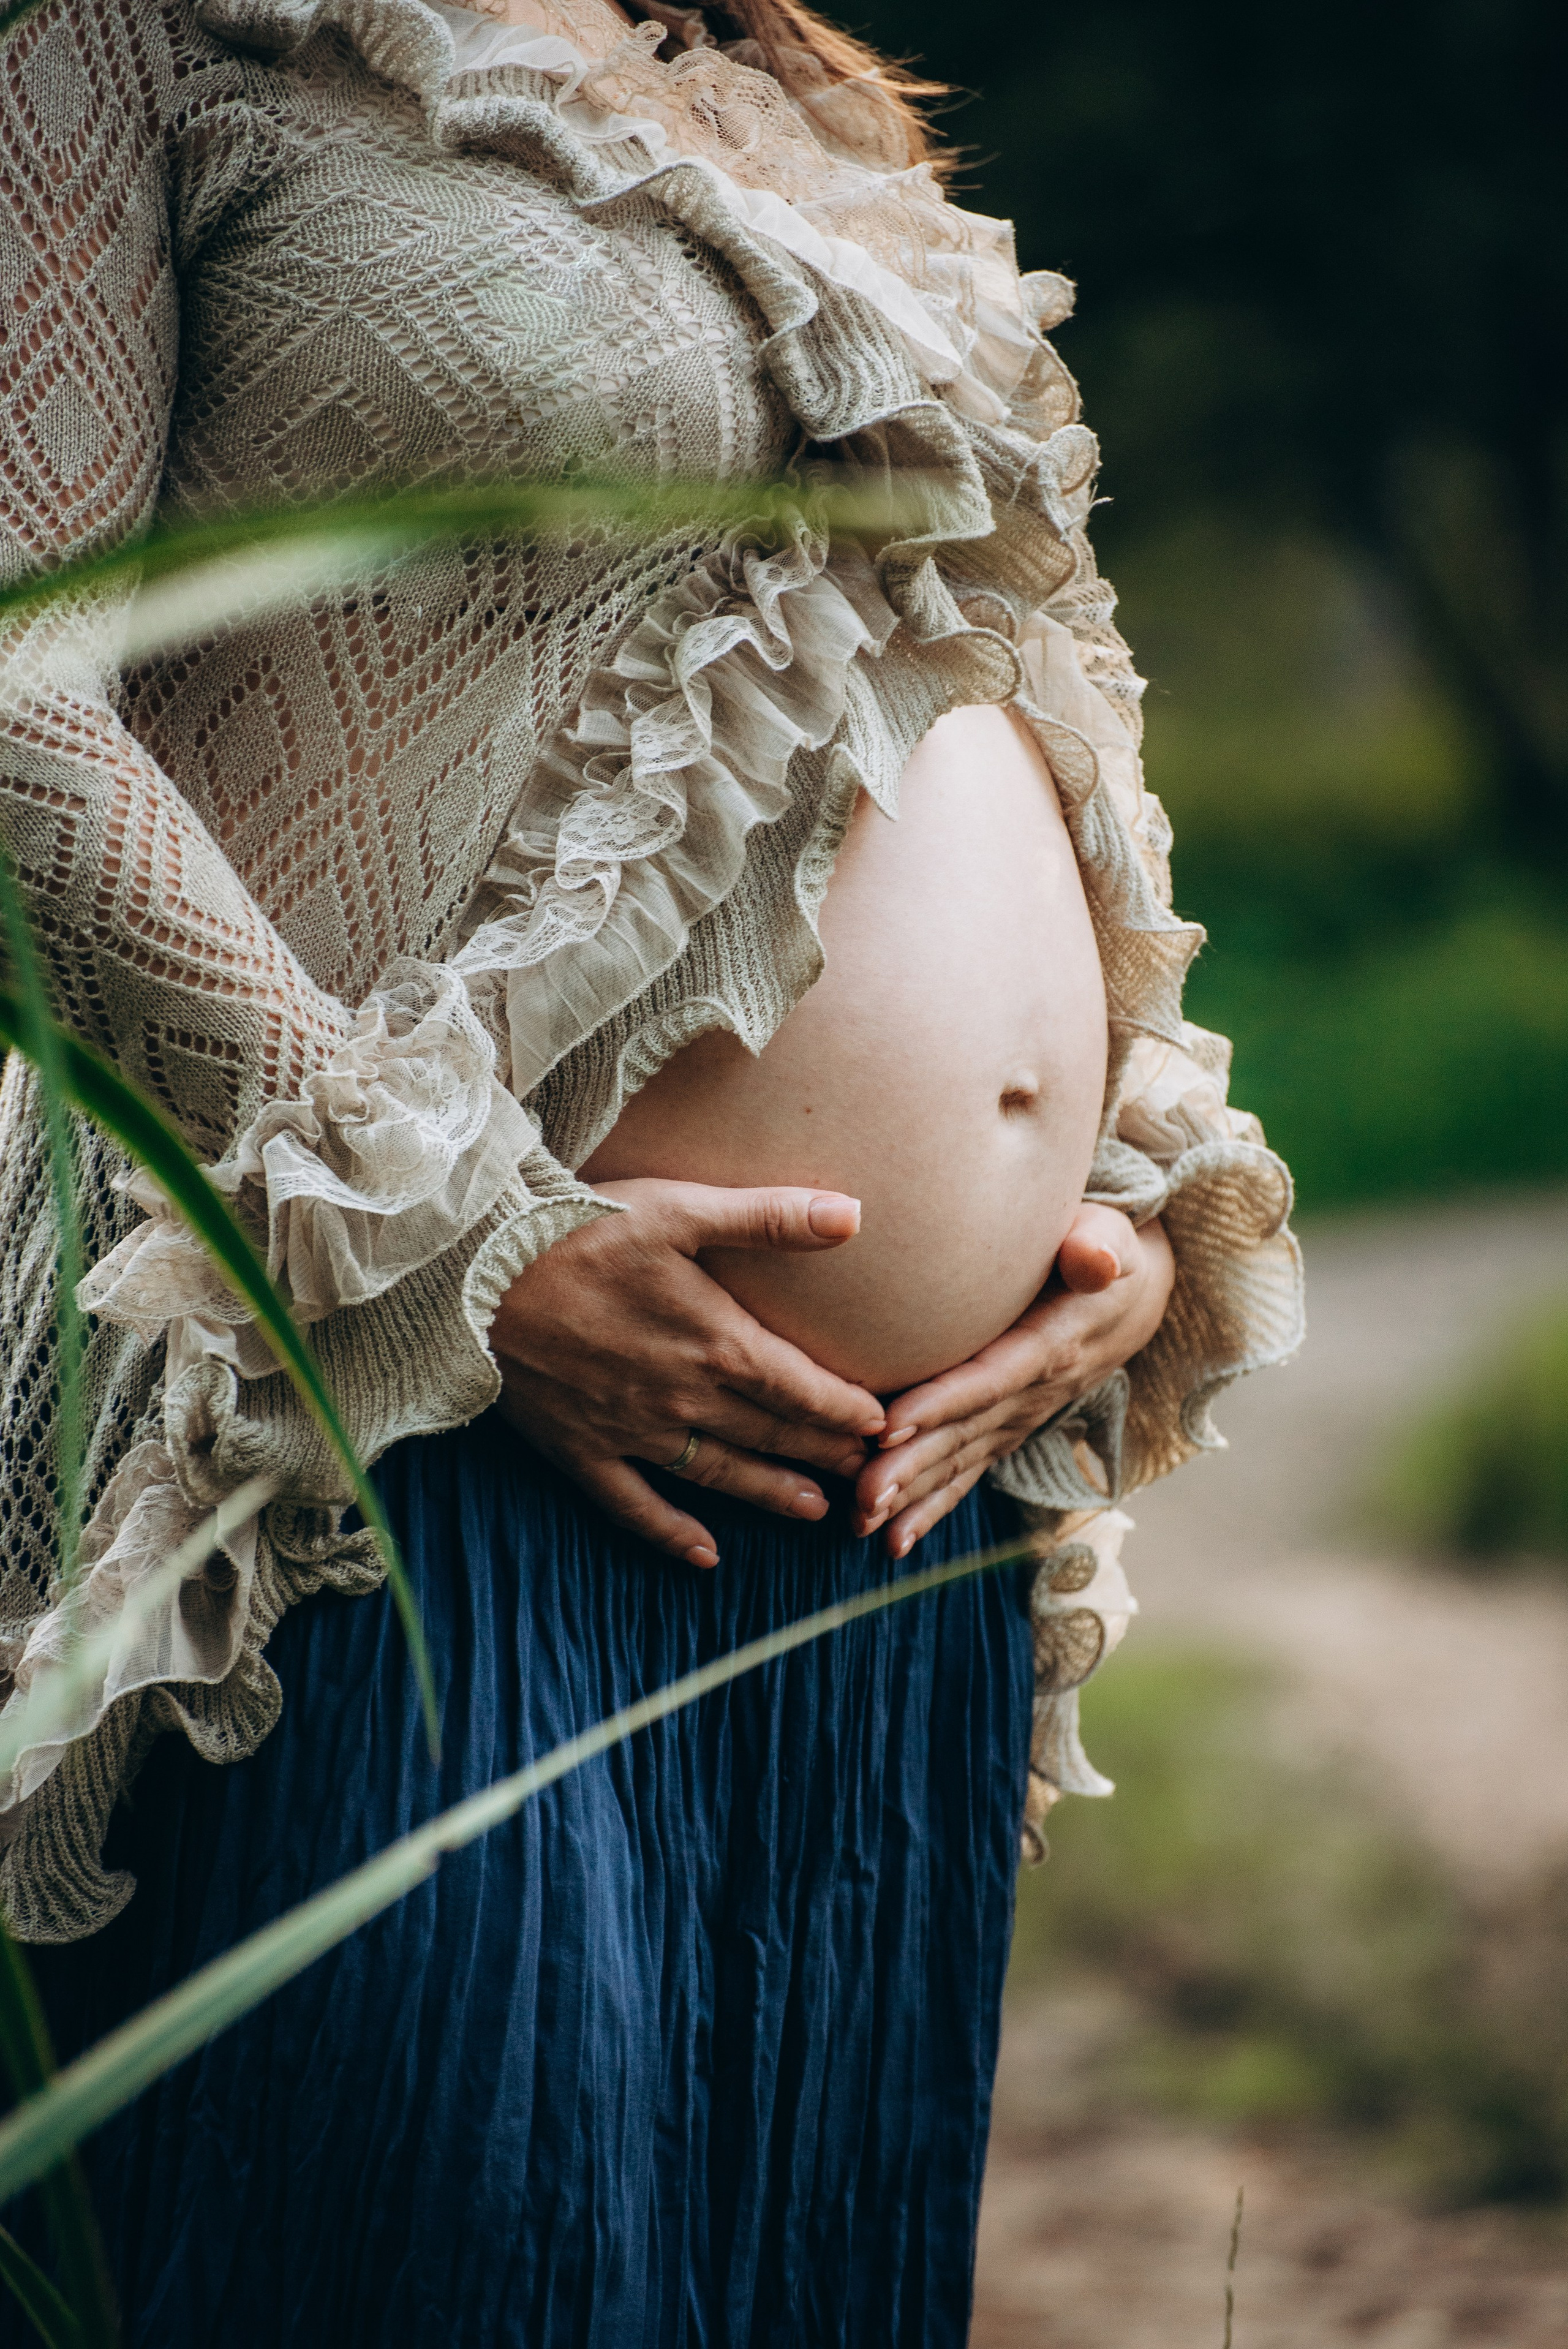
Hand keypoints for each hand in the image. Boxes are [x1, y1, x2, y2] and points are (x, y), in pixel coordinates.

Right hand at [488, 1178, 884, 1568]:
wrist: (474, 1273)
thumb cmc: (579, 1228)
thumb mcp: (681, 1208)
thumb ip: (770, 1217)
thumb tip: (854, 1214)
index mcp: (716, 1343)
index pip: (803, 1389)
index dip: (848, 1411)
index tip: (884, 1427)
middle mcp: (683, 1397)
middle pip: (770, 1435)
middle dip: (823, 1454)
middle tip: (866, 1475)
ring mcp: (631, 1430)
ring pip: (718, 1474)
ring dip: (769, 1493)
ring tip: (813, 1509)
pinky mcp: (581, 1449)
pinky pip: (635, 1504)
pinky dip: (671, 1533)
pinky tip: (705, 1557)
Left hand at [851, 1204, 1175, 1557]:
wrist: (1131, 1298)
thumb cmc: (1104, 1250)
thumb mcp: (1112, 1238)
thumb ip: (1099, 1246)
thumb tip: (1093, 1257)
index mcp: (1050, 1345)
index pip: (989, 1379)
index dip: (942, 1404)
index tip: (890, 1426)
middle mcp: (1032, 1393)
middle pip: (965, 1434)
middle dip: (912, 1469)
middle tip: (862, 1500)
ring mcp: (1018, 1417)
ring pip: (959, 1461)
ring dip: (911, 1496)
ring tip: (863, 1524)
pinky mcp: (1005, 1428)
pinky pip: (966, 1471)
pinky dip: (931, 1506)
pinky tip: (893, 1539)